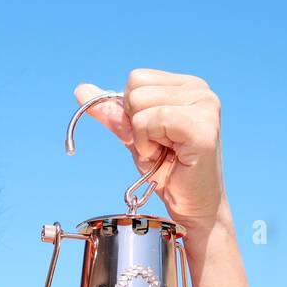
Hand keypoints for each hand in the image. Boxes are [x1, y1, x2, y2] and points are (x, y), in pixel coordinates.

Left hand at [75, 68, 227, 232]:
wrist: (191, 208)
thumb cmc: (168, 173)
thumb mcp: (135, 136)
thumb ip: (113, 112)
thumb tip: (81, 90)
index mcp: (188, 86)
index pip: (137, 78)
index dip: (131, 111)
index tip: (150, 136)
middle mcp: (201, 90)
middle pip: (135, 88)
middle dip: (135, 124)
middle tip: (159, 148)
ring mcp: (205, 107)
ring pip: (140, 103)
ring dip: (142, 137)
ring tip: (165, 153)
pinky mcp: (202, 128)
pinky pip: (152, 120)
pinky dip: (148, 143)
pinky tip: (168, 158)